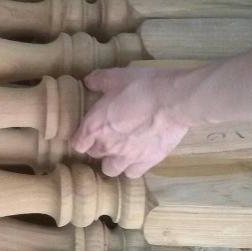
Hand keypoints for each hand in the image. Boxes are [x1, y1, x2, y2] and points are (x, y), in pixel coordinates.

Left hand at [71, 67, 192, 177]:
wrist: (174, 101)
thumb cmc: (142, 87)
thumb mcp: (116, 76)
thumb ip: (98, 80)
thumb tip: (88, 82)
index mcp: (94, 127)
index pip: (77, 143)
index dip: (81, 138)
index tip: (88, 132)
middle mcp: (107, 146)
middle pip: (93, 155)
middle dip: (97, 147)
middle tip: (108, 136)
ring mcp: (127, 157)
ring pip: (111, 169)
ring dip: (113, 161)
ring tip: (121, 150)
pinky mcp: (147, 162)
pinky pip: (133, 173)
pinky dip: (133, 167)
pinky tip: (138, 156)